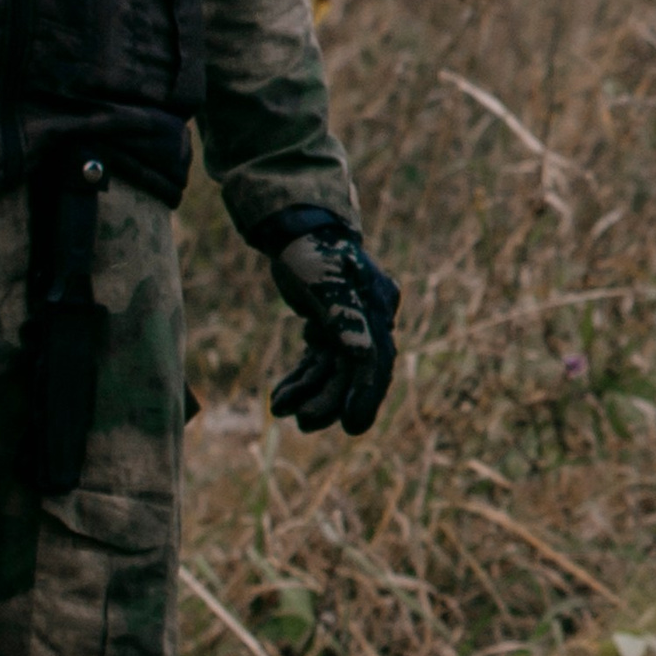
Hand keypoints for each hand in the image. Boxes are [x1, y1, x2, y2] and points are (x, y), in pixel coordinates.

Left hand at [265, 223, 399, 435]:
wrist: (294, 227)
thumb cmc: (310, 251)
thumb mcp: (325, 284)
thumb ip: (345, 320)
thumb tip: (365, 358)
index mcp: (376, 307)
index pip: (374, 359)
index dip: (365, 394)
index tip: (351, 427)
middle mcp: (369, 319)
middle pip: (353, 370)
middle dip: (329, 398)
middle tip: (303, 424)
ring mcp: (350, 324)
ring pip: (333, 369)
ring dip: (309, 392)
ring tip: (280, 409)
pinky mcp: (329, 326)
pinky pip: (318, 361)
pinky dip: (301, 378)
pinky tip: (280, 396)